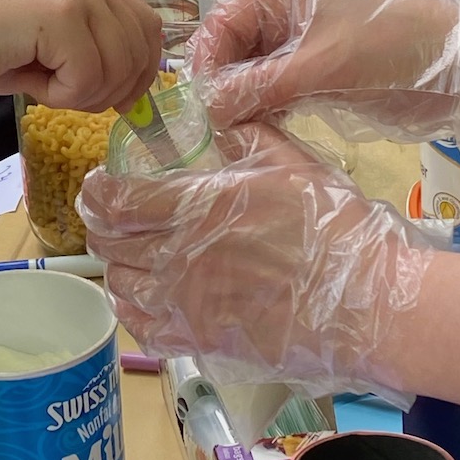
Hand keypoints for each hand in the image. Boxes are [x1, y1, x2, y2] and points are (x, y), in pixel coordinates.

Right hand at [0, 0, 161, 112]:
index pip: (144, 22)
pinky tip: (29, 83)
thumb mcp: (41, 43)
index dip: (141, 68)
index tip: (119, 99)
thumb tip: (128, 89)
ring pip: (118, 66)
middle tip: (71, 99)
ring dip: (83, 94)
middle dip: (117, 88)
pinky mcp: (59, 15)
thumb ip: (86, 50)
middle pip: (141, 44)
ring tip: (40, 86)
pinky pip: (88, 77)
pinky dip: (61, 96)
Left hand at [79, 122, 435, 396]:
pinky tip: (144, 297)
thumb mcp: (288, 161)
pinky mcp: (201, 341)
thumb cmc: (331, 227)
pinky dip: (133, 310)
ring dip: (116, 265)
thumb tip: (220, 118)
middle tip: (111, 215)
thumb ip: (244, 136)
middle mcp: (177, 255)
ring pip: (120, 285)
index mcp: (194, 205)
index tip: (98, 182)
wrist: (364, 301)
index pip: (115, 201)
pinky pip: (144, 329)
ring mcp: (185, 304)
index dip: (95, 191)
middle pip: (109, 242)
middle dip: (101, 224)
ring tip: (128, 254)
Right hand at [190, 0, 459, 156]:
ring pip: (248, 72)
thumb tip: (207, 109)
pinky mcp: (311, 67)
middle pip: (229, 49)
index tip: (201, 109)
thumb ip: (258, 87)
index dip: (206, 65)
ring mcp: (295, 38)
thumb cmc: (390, 48)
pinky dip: (266, 108)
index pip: (219, 23)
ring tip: (241, 134)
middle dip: (223, 87)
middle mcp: (279, 6)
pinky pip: (272, 87)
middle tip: (219, 130)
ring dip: (243, 102)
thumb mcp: (320, 66)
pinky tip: (266, 128)